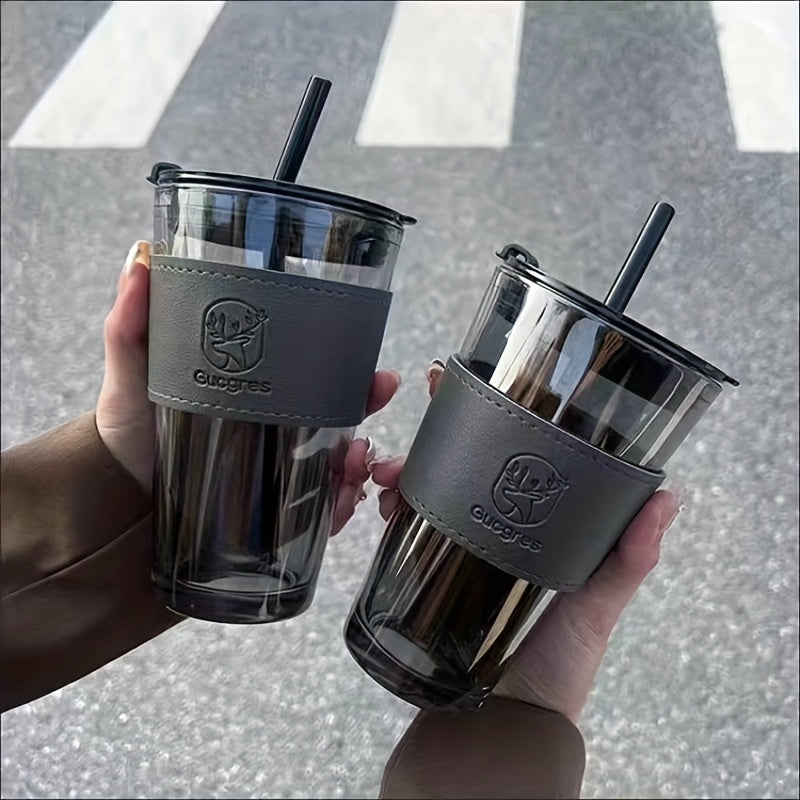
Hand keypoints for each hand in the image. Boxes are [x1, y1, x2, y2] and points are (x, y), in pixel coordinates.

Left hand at [96, 241, 400, 534]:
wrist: (111, 496)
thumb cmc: (125, 431)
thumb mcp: (133, 372)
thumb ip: (132, 322)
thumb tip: (139, 256)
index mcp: (257, 395)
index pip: (317, 380)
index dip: (353, 374)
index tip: (375, 371)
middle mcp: (274, 433)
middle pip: (341, 420)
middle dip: (369, 410)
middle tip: (377, 397)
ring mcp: (275, 477)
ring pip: (338, 469)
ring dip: (358, 464)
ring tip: (351, 461)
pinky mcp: (269, 518)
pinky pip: (318, 516)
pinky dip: (339, 511)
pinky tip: (340, 501)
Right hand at [370, 359, 682, 724]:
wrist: (499, 723)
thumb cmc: (556, 669)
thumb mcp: (596, 610)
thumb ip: (627, 561)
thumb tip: (668, 498)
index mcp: (533, 526)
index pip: (512, 457)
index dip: (489, 418)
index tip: (467, 383)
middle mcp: (494, 528)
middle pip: (458, 464)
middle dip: (432, 437)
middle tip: (419, 421)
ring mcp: (456, 549)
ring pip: (423, 488)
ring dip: (402, 468)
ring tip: (388, 472)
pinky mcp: (425, 573)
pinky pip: (401, 529)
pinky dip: (389, 507)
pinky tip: (382, 502)